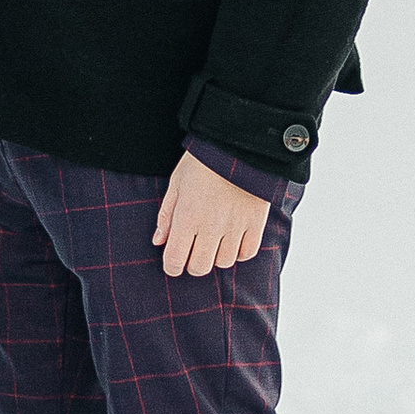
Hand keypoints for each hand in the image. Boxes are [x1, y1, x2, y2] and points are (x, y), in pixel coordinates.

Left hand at [153, 153, 270, 281]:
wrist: (239, 145)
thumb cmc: (203, 161)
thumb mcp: (177, 182)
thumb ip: (167, 214)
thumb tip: (159, 241)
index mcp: (187, 217)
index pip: (175, 260)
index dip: (171, 266)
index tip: (173, 262)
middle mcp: (211, 227)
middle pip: (199, 267)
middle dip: (192, 263)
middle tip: (193, 249)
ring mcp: (235, 227)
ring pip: (223, 263)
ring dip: (216, 256)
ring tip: (214, 239)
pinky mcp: (256, 224)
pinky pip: (247, 253)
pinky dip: (239, 251)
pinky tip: (233, 238)